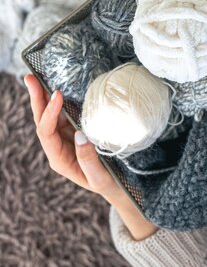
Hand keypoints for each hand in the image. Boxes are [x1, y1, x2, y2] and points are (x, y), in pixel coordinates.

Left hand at [25, 74, 156, 239]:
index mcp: (59, 159)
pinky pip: (63, 114)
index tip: (58, 95)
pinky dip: (59, 100)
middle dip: (36, 99)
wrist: (116, 188)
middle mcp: (58, 147)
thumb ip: (88, 159)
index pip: (47, 133)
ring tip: (36, 78)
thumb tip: (80, 134)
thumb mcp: (100, 178)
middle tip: (31, 78)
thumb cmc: (109, 184)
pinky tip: (57, 87)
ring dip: (44, 97)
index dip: (49, 113)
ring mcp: (65, 138)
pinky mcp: (74, 131)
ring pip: (50, 115)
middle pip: (42, 121)